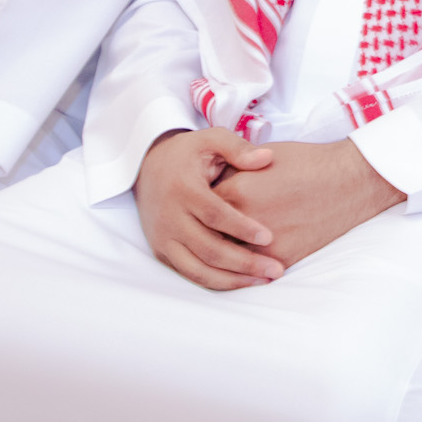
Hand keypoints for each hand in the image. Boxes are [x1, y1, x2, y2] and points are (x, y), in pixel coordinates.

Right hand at [135, 128, 282, 289]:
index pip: (214, 214)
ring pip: (197, 269)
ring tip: (263, 280)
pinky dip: (215, 282)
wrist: (146, 167)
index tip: (269, 237)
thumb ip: (238, 148)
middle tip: (275, 270)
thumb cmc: (187, 153)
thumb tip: (267, 158)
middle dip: (243, 263)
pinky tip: (241, 282)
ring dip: (231, 280)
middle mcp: (170, 217)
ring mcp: (164, 238)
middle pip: (208, 249)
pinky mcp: (162, 251)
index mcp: (184, 189)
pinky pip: (188, 274)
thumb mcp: (210, 139)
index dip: (241, 228)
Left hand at [214, 138, 405, 270]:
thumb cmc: (306, 164)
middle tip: (202, 233)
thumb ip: (233, 174)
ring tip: (219, 250)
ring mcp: (262, 244)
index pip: (201, 206)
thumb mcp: (262, 159)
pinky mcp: (281, 259)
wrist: (346, 181)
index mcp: (236, 191)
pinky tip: (241, 265)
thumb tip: (214, 186)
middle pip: (208, 234)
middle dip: (205, 233)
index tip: (199, 208)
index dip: (199, 207)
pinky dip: (245, 268)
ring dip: (222, 255)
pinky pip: (253, 270)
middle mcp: (244, 221)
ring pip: (227, 257)